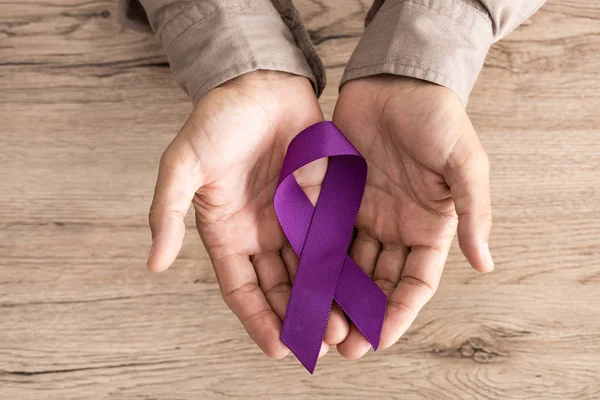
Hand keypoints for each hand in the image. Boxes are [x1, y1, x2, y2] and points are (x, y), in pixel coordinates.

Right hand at [147, 71, 348, 358]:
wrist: (259, 83)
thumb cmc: (217, 120)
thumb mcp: (182, 164)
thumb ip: (166, 212)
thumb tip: (153, 264)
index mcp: (226, 232)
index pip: (242, 289)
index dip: (257, 319)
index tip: (278, 348)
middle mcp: (260, 232)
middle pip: (280, 287)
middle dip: (297, 316)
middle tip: (320, 342)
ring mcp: (292, 218)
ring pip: (310, 270)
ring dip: (324, 298)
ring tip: (343, 325)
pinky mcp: (320, 201)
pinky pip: (333, 239)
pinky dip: (343, 265)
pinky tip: (358, 286)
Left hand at [332, 76, 493, 358]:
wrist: (396, 80)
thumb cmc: (438, 117)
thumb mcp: (464, 162)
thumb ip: (473, 211)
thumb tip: (485, 264)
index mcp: (431, 226)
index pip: (416, 281)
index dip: (400, 311)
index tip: (380, 339)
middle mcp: (397, 226)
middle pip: (378, 281)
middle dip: (362, 314)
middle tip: (342, 345)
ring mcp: (365, 213)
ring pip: (349, 264)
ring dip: (336, 294)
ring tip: (317, 321)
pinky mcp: (337, 196)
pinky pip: (325, 234)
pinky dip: (316, 259)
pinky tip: (301, 281)